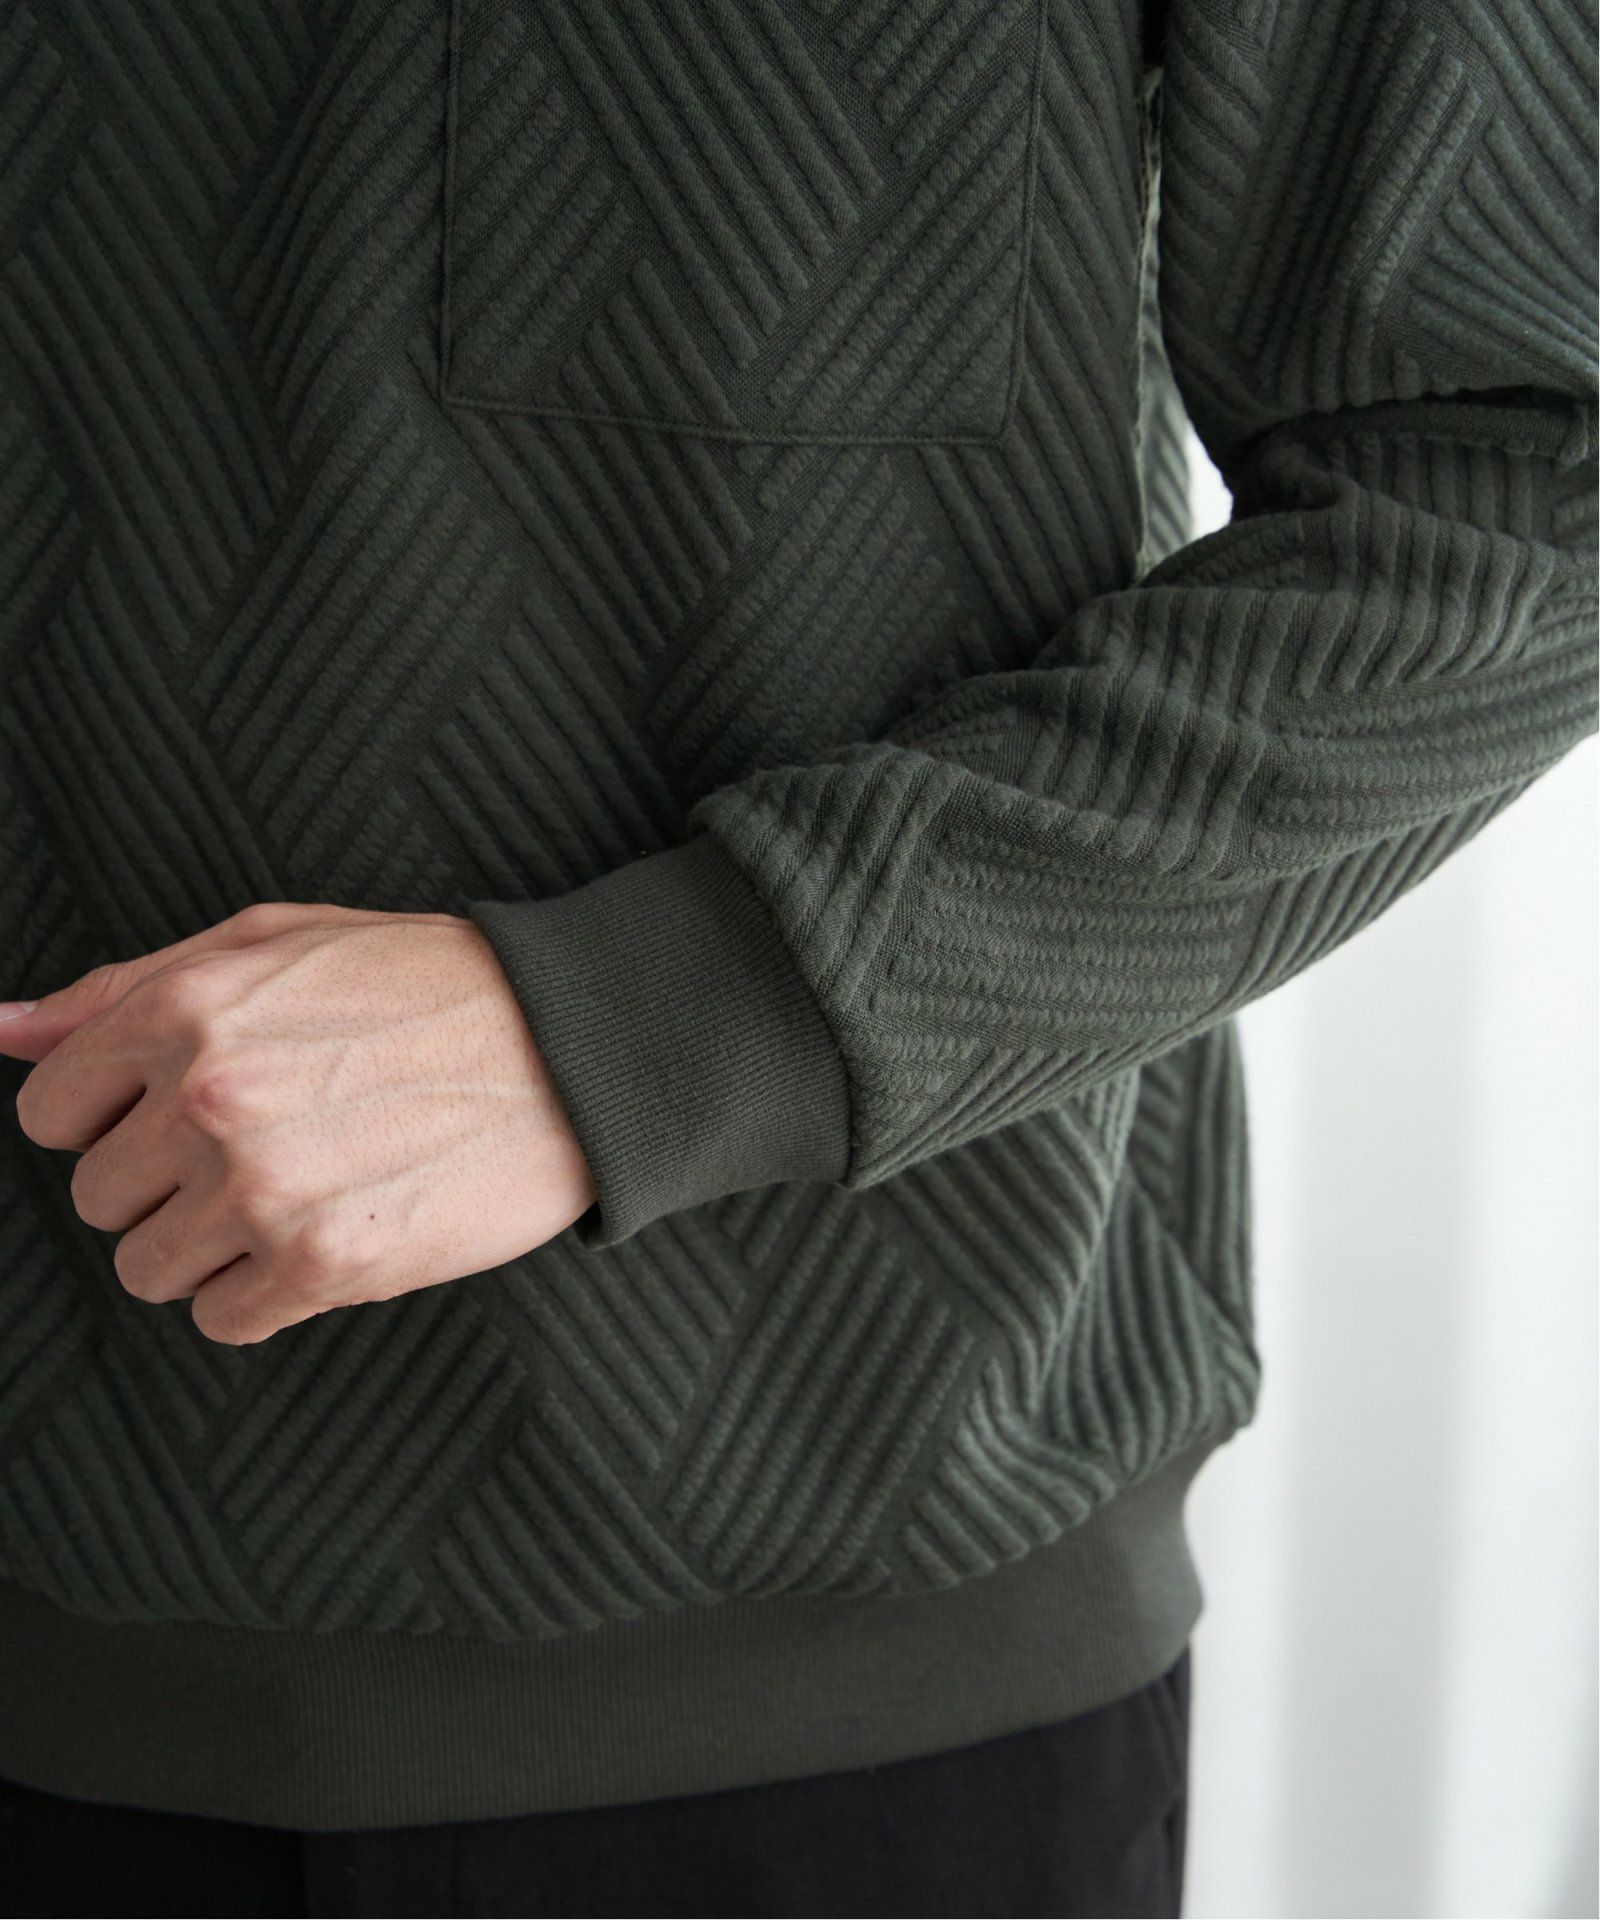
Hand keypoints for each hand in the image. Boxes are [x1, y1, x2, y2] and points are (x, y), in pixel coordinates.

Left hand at [0, 904, 596, 1343]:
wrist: (573, 1047)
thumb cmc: (429, 982)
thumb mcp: (272, 942)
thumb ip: (124, 988)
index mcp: (186, 1008)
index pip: (53, 1111)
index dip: (119, 1113)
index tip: (188, 1109)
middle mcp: (210, 1099)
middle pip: (99, 1198)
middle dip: (167, 1180)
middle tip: (268, 1145)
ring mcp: (263, 1189)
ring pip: (149, 1270)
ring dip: (212, 1243)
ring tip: (301, 1190)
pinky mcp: (324, 1264)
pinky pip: (221, 1318)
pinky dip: (264, 1293)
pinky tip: (330, 1231)